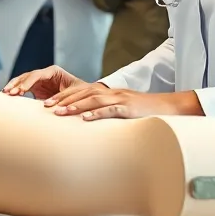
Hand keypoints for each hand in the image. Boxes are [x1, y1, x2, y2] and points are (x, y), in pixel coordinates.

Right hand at [3, 65, 85, 100]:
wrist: (83, 98)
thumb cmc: (80, 94)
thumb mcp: (73, 95)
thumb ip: (61, 98)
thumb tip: (48, 105)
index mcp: (53, 71)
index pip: (37, 74)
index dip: (28, 82)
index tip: (21, 90)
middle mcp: (45, 74)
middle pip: (27, 76)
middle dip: (17, 83)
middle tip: (9, 92)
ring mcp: (39, 80)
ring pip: (23, 81)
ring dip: (14, 86)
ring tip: (6, 93)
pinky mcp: (36, 88)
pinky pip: (23, 88)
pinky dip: (16, 91)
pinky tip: (9, 96)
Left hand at [49, 82, 195, 119]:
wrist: (167, 108)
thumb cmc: (143, 112)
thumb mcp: (121, 110)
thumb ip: (105, 114)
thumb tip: (88, 124)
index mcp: (108, 93)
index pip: (81, 91)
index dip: (64, 96)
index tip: (48, 104)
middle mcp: (111, 93)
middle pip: (83, 93)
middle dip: (63, 99)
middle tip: (46, 107)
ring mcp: (120, 99)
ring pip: (93, 100)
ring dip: (75, 105)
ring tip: (59, 112)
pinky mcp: (129, 108)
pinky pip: (110, 110)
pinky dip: (96, 114)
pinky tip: (85, 119)